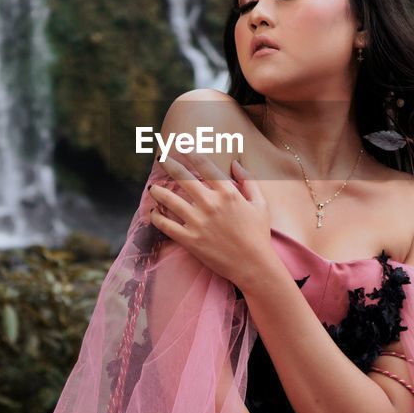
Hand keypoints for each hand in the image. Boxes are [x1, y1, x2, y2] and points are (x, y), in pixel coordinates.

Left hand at [147, 151, 272, 287]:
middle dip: (169, 164)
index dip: (192, 154)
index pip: (205, 166)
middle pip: (182, 177)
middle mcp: (211, 204)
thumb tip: (235, 163)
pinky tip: (154, 213)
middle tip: (161, 157)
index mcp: (228, 193)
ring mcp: (198, 222)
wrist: (253, 265)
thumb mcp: (260, 204)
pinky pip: (166, 225)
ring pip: (169, 200)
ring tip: (153, 188)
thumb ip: (249, 180)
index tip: (184, 147)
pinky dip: (156, 217)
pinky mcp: (190, 239)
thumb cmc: (259, 234)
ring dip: (158, 191)